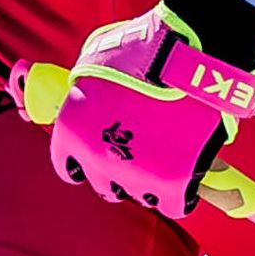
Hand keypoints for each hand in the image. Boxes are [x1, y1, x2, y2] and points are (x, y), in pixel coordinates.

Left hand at [42, 3, 254, 215]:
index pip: (67, 165)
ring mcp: (135, 174)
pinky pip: (174, 205)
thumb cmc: (141, 50)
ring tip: (163, 161)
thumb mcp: (92, 64)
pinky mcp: (173, 183)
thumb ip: (83, 92)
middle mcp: (97, 158)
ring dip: (149, 182)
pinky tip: (185, 178)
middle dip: (117, 172)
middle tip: (135, 156)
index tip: (93, 160)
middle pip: (104, 185)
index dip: (81, 162)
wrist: (187, 53)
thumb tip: (81, 99)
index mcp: (71, 129)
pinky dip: (180, 195)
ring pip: (139, 195)